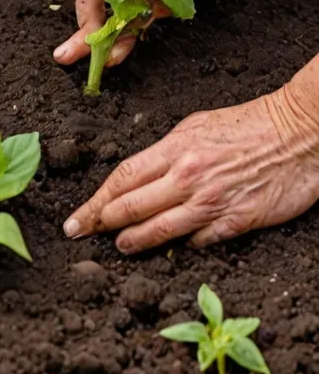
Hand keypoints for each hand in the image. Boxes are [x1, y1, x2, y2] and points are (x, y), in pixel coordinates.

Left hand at [63, 69, 318, 251]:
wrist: (300, 132)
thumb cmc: (246, 125)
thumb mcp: (195, 127)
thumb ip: (166, 152)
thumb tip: (141, 174)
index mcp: (174, 150)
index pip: (122, 179)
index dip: (96, 202)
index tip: (77, 217)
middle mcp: (188, 177)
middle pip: (132, 206)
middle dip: (102, 223)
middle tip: (81, 234)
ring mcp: (212, 201)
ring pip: (161, 228)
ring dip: (135, 240)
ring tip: (119, 247)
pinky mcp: (239, 220)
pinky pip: (202, 240)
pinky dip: (185, 245)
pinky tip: (174, 249)